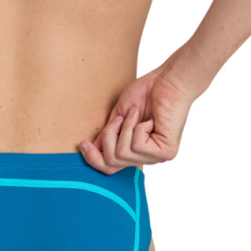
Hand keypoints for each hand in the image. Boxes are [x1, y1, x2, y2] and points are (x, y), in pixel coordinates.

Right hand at [80, 66, 197, 174]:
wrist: (167, 81)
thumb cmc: (147, 94)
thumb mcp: (120, 116)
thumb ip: (108, 135)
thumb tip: (92, 148)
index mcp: (136, 151)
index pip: (111, 168)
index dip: (94, 159)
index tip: (83, 143)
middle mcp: (147, 158)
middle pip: (112, 162)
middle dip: (109, 136)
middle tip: (120, 117)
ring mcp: (157, 157)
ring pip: (123, 154)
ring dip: (125, 128)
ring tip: (137, 114)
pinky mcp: (166, 152)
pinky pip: (137, 146)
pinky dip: (137, 127)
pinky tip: (150, 119)